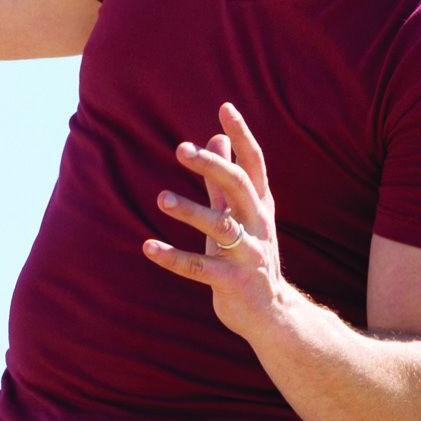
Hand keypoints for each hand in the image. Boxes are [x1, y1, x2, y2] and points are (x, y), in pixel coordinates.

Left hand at [143, 104, 293, 339]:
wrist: (271, 313)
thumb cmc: (248, 255)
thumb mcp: (238, 214)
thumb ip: (222, 180)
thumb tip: (216, 137)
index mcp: (260, 205)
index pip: (255, 164)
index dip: (242, 135)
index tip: (225, 107)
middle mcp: (258, 225)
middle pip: (239, 187)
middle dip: (213, 166)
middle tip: (181, 149)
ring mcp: (248, 254)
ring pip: (220, 227)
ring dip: (191, 211)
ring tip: (161, 198)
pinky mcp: (233, 282)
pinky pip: (200, 268)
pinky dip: (174, 258)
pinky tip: (149, 247)